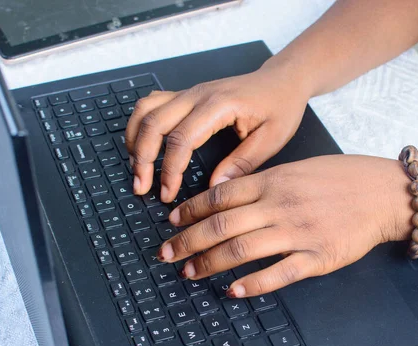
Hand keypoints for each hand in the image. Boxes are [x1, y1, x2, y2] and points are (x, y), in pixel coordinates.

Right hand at [125, 60, 310, 202]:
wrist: (282, 80)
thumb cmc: (280, 106)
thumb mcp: (272, 139)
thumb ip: (242, 163)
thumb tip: (214, 188)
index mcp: (219, 105)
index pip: (181, 138)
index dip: (169, 170)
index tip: (167, 193)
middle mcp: (198, 95)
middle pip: (153, 123)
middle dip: (142, 158)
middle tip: (141, 187)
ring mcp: (189, 93)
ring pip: (146, 110)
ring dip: (134, 139)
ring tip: (136, 169)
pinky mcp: (186, 96)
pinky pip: (151, 105)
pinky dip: (140, 125)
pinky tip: (141, 146)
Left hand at [156, 155, 410, 296]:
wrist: (381, 192)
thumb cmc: (338, 179)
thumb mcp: (295, 169)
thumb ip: (262, 183)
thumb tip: (224, 198)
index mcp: (272, 180)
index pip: (219, 196)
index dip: (190, 211)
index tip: (172, 222)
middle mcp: (279, 204)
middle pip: (221, 225)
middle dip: (187, 241)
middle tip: (166, 254)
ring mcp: (297, 231)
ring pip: (242, 249)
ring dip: (210, 263)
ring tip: (190, 273)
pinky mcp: (316, 256)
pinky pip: (278, 273)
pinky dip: (253, 283)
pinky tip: (234, 290)